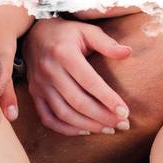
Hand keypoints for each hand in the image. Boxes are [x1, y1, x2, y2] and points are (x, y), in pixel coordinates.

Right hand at [23, 17, 132, 136]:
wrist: (34, 34)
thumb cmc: (66, 33)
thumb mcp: (86, 31)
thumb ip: (106, 43)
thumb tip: (127, 52)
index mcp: (64, 53)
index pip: (89, 81)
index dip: (108, 99)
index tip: (125, 112)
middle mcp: (50, 71)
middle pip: (78, 102)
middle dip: (103, 117)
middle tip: (123, 124)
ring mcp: (40, 85)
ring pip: (64, 114)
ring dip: (88, 126)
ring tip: (109, 129)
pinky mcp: (35, 94)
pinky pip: (48, 119)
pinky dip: (66, 129)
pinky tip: (84, 131)